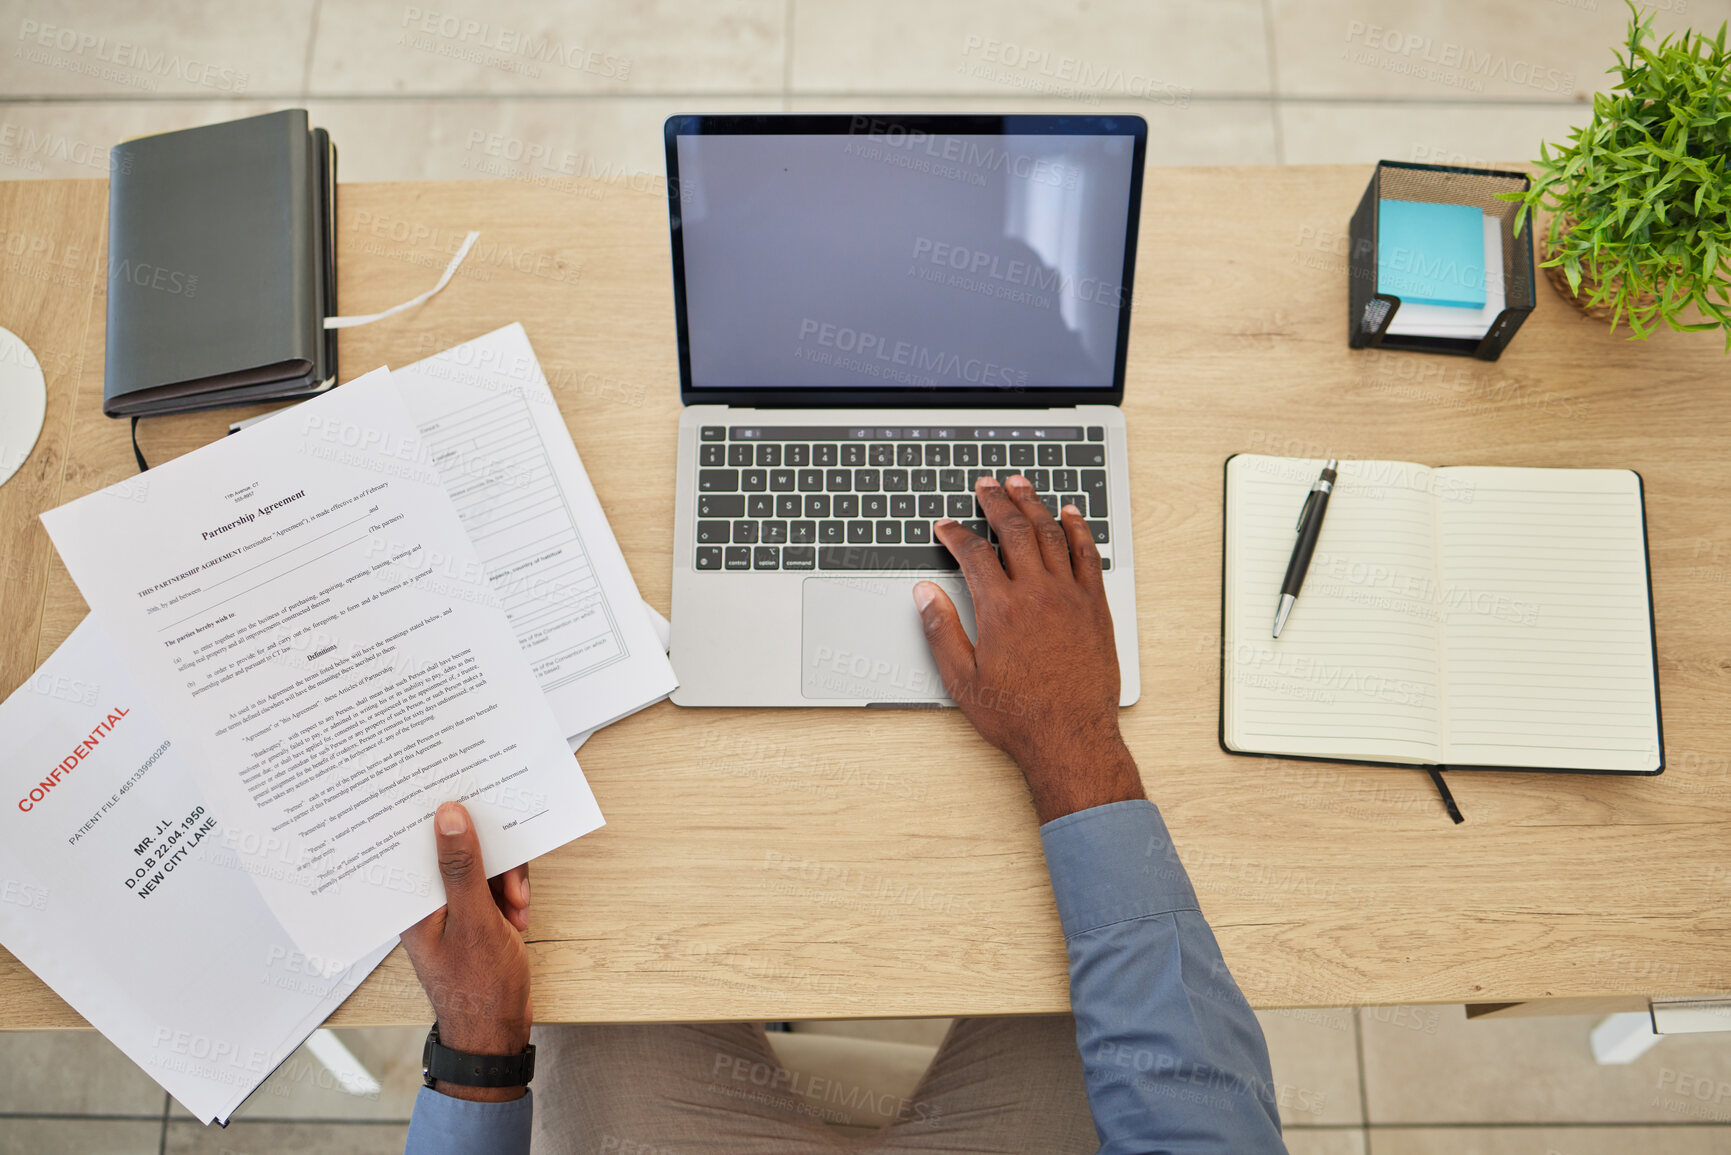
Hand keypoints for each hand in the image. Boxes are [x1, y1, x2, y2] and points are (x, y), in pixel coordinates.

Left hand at [400, 802, 532, 1101]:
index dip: (442, 820)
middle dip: (492, 861)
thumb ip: (463, 868)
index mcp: (412, 901)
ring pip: (482, 865)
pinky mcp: (474, 915)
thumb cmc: (478, 988)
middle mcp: (427, 901)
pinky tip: (517, 915)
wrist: (496, 1032)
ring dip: (507, 881)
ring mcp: (452, 908)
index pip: (420, 843)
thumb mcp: (475, 920)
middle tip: (511, 883)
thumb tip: (450, 816)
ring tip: (516, 907)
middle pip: (457, 850)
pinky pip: (494, 884)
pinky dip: (511, 895)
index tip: (468, 800)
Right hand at [916, 474, 1143, 823]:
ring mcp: (1070, 597)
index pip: (972, 554)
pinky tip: (1070, 514)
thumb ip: (940, 630)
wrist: (1070, 738)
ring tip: (1021, 485)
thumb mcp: (962, 679)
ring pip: (1051, 534)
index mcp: (1001, 609)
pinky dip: (1078, 529)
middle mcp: (1037, 594)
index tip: (945, 527)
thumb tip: (924, 594)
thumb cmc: (1018, 715)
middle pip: (1014, 531)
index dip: (954, 535)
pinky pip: (1088, 555)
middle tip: (986, 485)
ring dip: (1034, 504)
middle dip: (996, 502)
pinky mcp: (1095, 607)